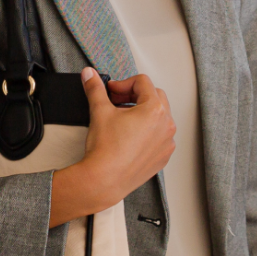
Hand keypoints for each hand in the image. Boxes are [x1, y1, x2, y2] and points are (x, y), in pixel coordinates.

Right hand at [49, 68, 175, 225]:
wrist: (104, 180)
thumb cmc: (105, 150)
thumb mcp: (99, 111)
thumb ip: (95, 89)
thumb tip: (89, 75)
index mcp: (155, 109)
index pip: (142, 82)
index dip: (123, 83)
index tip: (110, 91)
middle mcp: (166, 125)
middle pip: (154, 97)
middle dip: (134, 96)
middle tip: (115, 102)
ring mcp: (167, 142)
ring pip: (159, 117)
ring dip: (142, 113)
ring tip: (122, 120)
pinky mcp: (163, 157)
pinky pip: (159, 136)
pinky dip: (148, 132)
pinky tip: (130, 137)